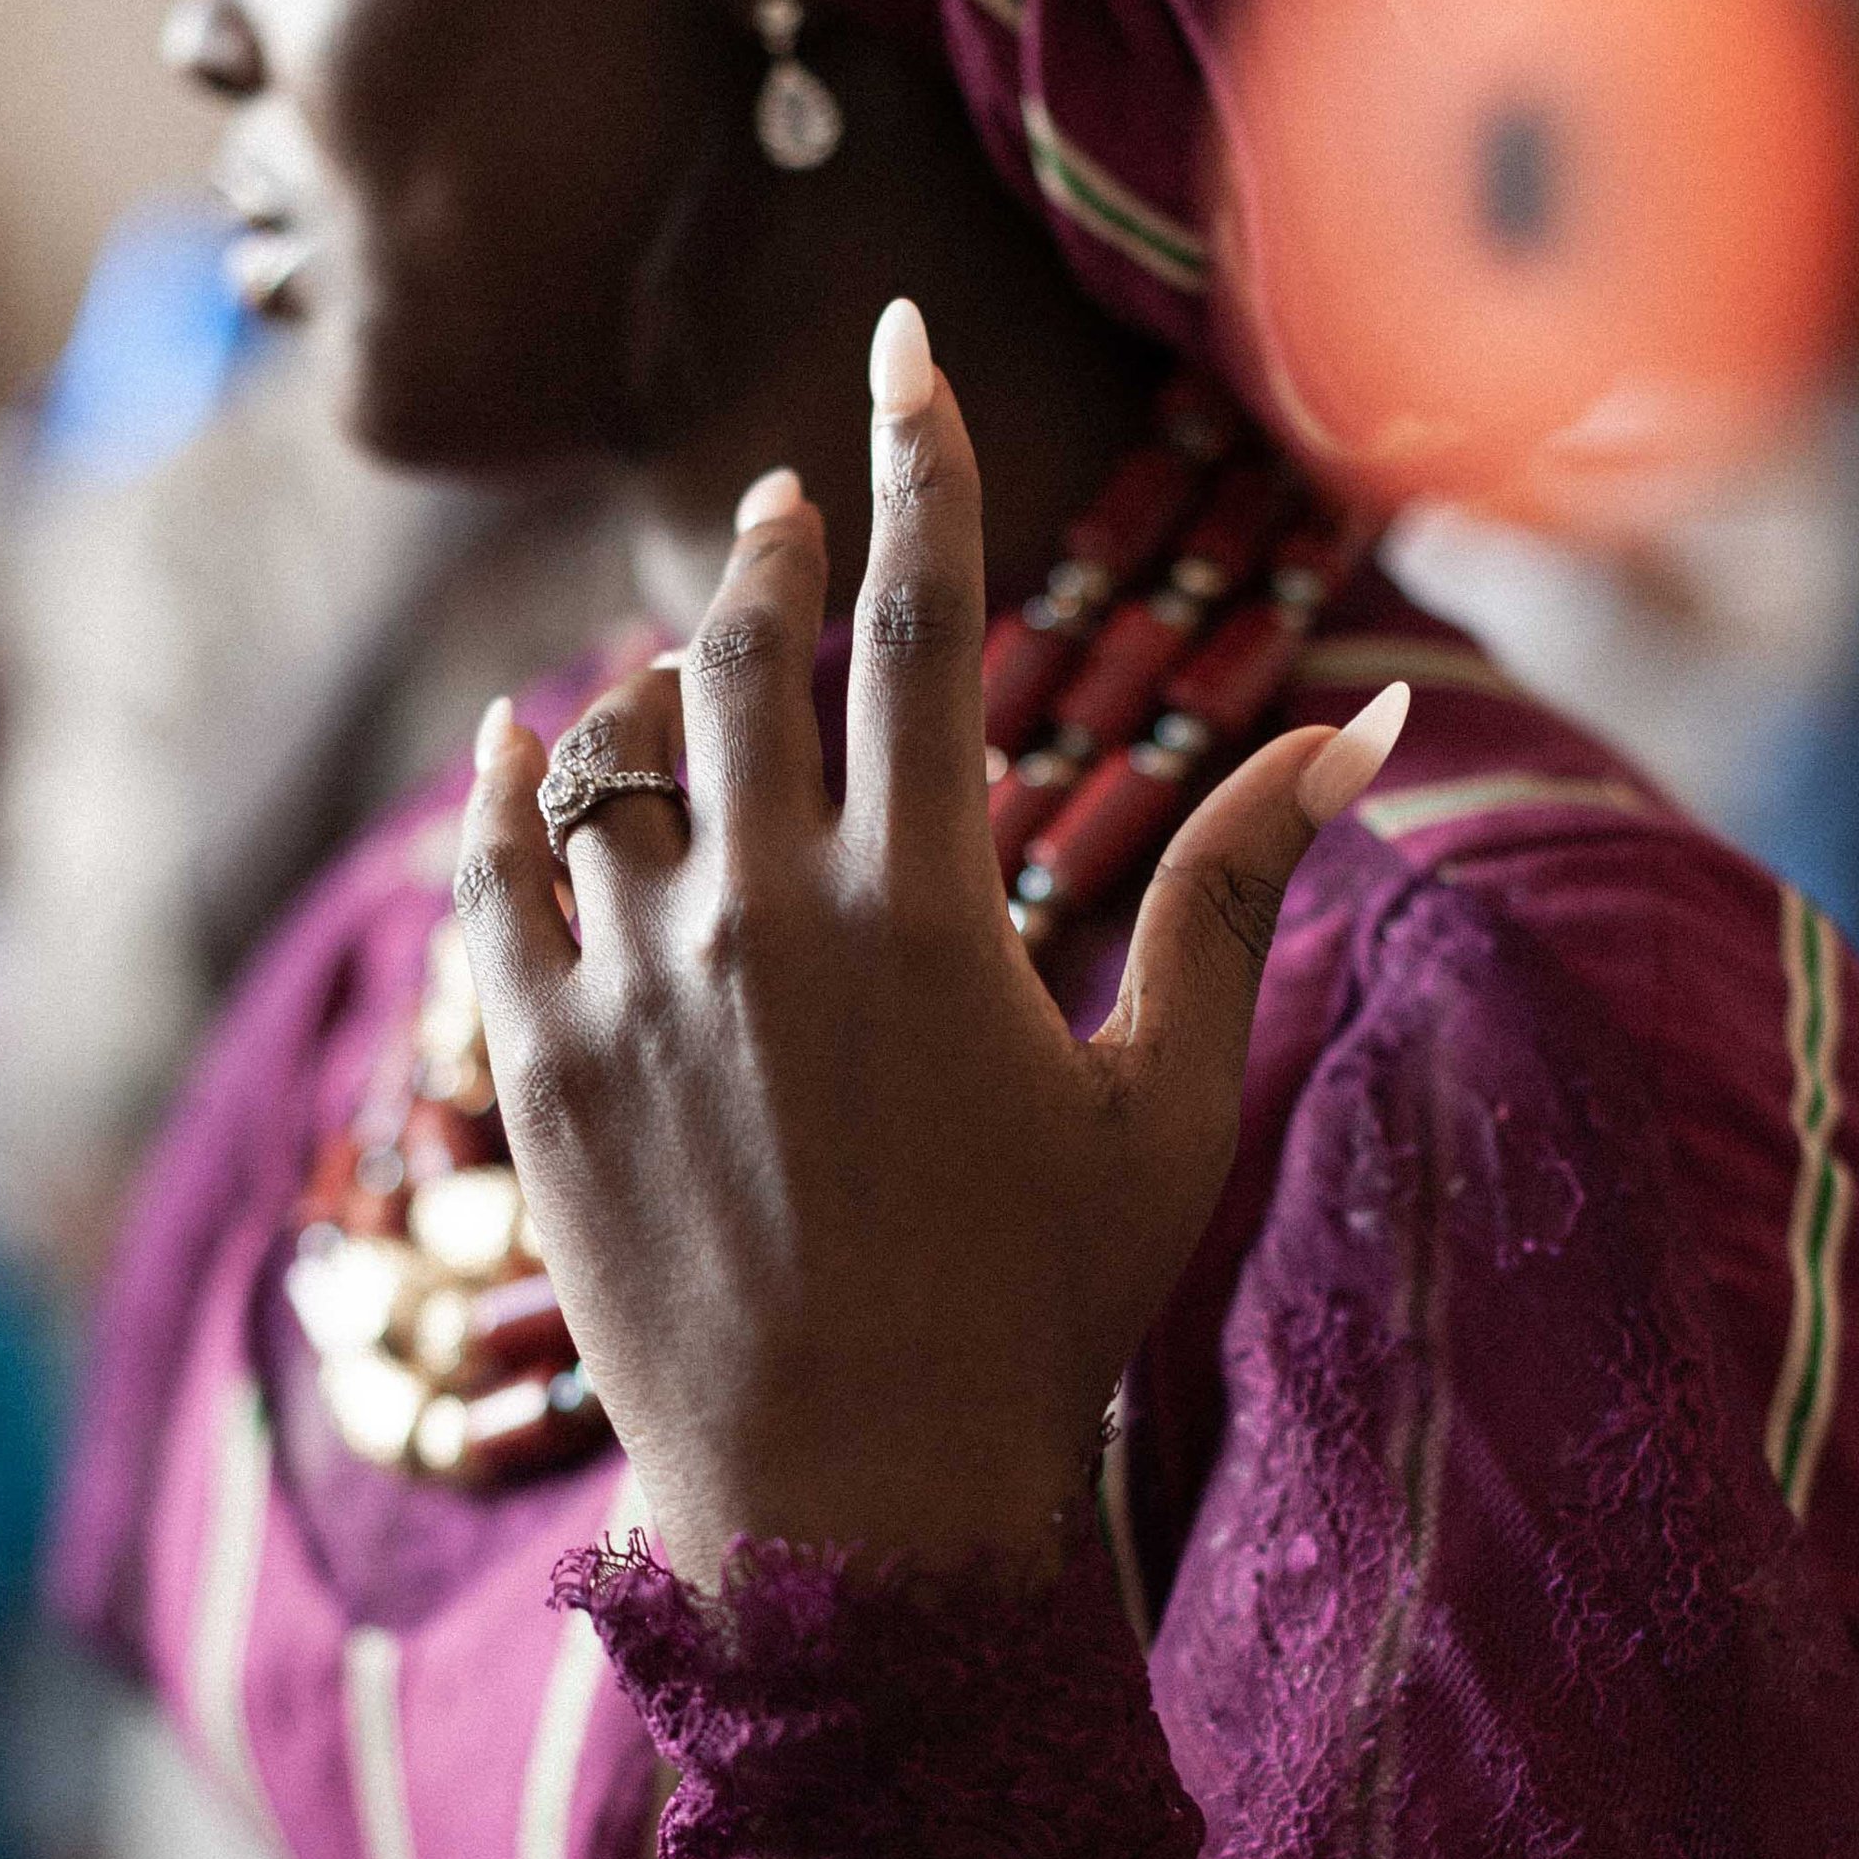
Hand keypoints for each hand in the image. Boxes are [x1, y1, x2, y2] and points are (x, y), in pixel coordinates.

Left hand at [452, 302, 1404, 1586]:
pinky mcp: (530, 1073)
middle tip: (787, 495)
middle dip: (773, 546)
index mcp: (923, 911)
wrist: (851, 1516)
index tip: (902, 342)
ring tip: (694, 635)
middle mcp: (755, 921)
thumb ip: (1237, 891)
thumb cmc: (1040, 1316)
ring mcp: (623, 993)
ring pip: (609, 751)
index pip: (914, 620)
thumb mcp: (1166, 1103)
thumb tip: (1367, 724)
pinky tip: (523, 743)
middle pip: (746, 656)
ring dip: (655, 668)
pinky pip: (490, 878)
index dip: (916, 462)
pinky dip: (508, 792)